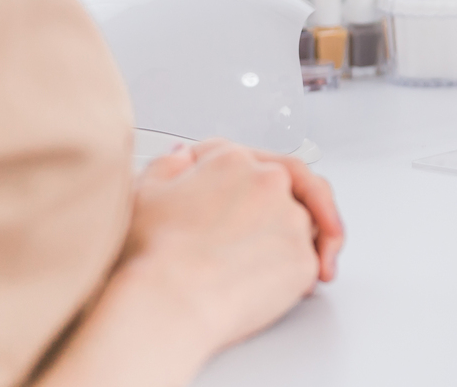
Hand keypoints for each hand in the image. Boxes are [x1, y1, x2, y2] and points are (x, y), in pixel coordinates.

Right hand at [32, 141, 345, 386]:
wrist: (168, 299)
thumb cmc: (153, 254)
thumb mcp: (146, 191)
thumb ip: (170, 166)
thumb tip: (183, 158)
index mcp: (233, 160)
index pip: (258, 161)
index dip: (255, 182)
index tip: (256, 196)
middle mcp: (270, 183)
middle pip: (296, 187)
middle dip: (305, 203)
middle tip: (299, 226)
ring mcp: (291, 221)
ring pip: (305, 225)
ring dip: (292, 241)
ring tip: (269, 265)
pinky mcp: (304, 260)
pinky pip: (309, 263)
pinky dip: (296, 274)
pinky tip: (272, 288)